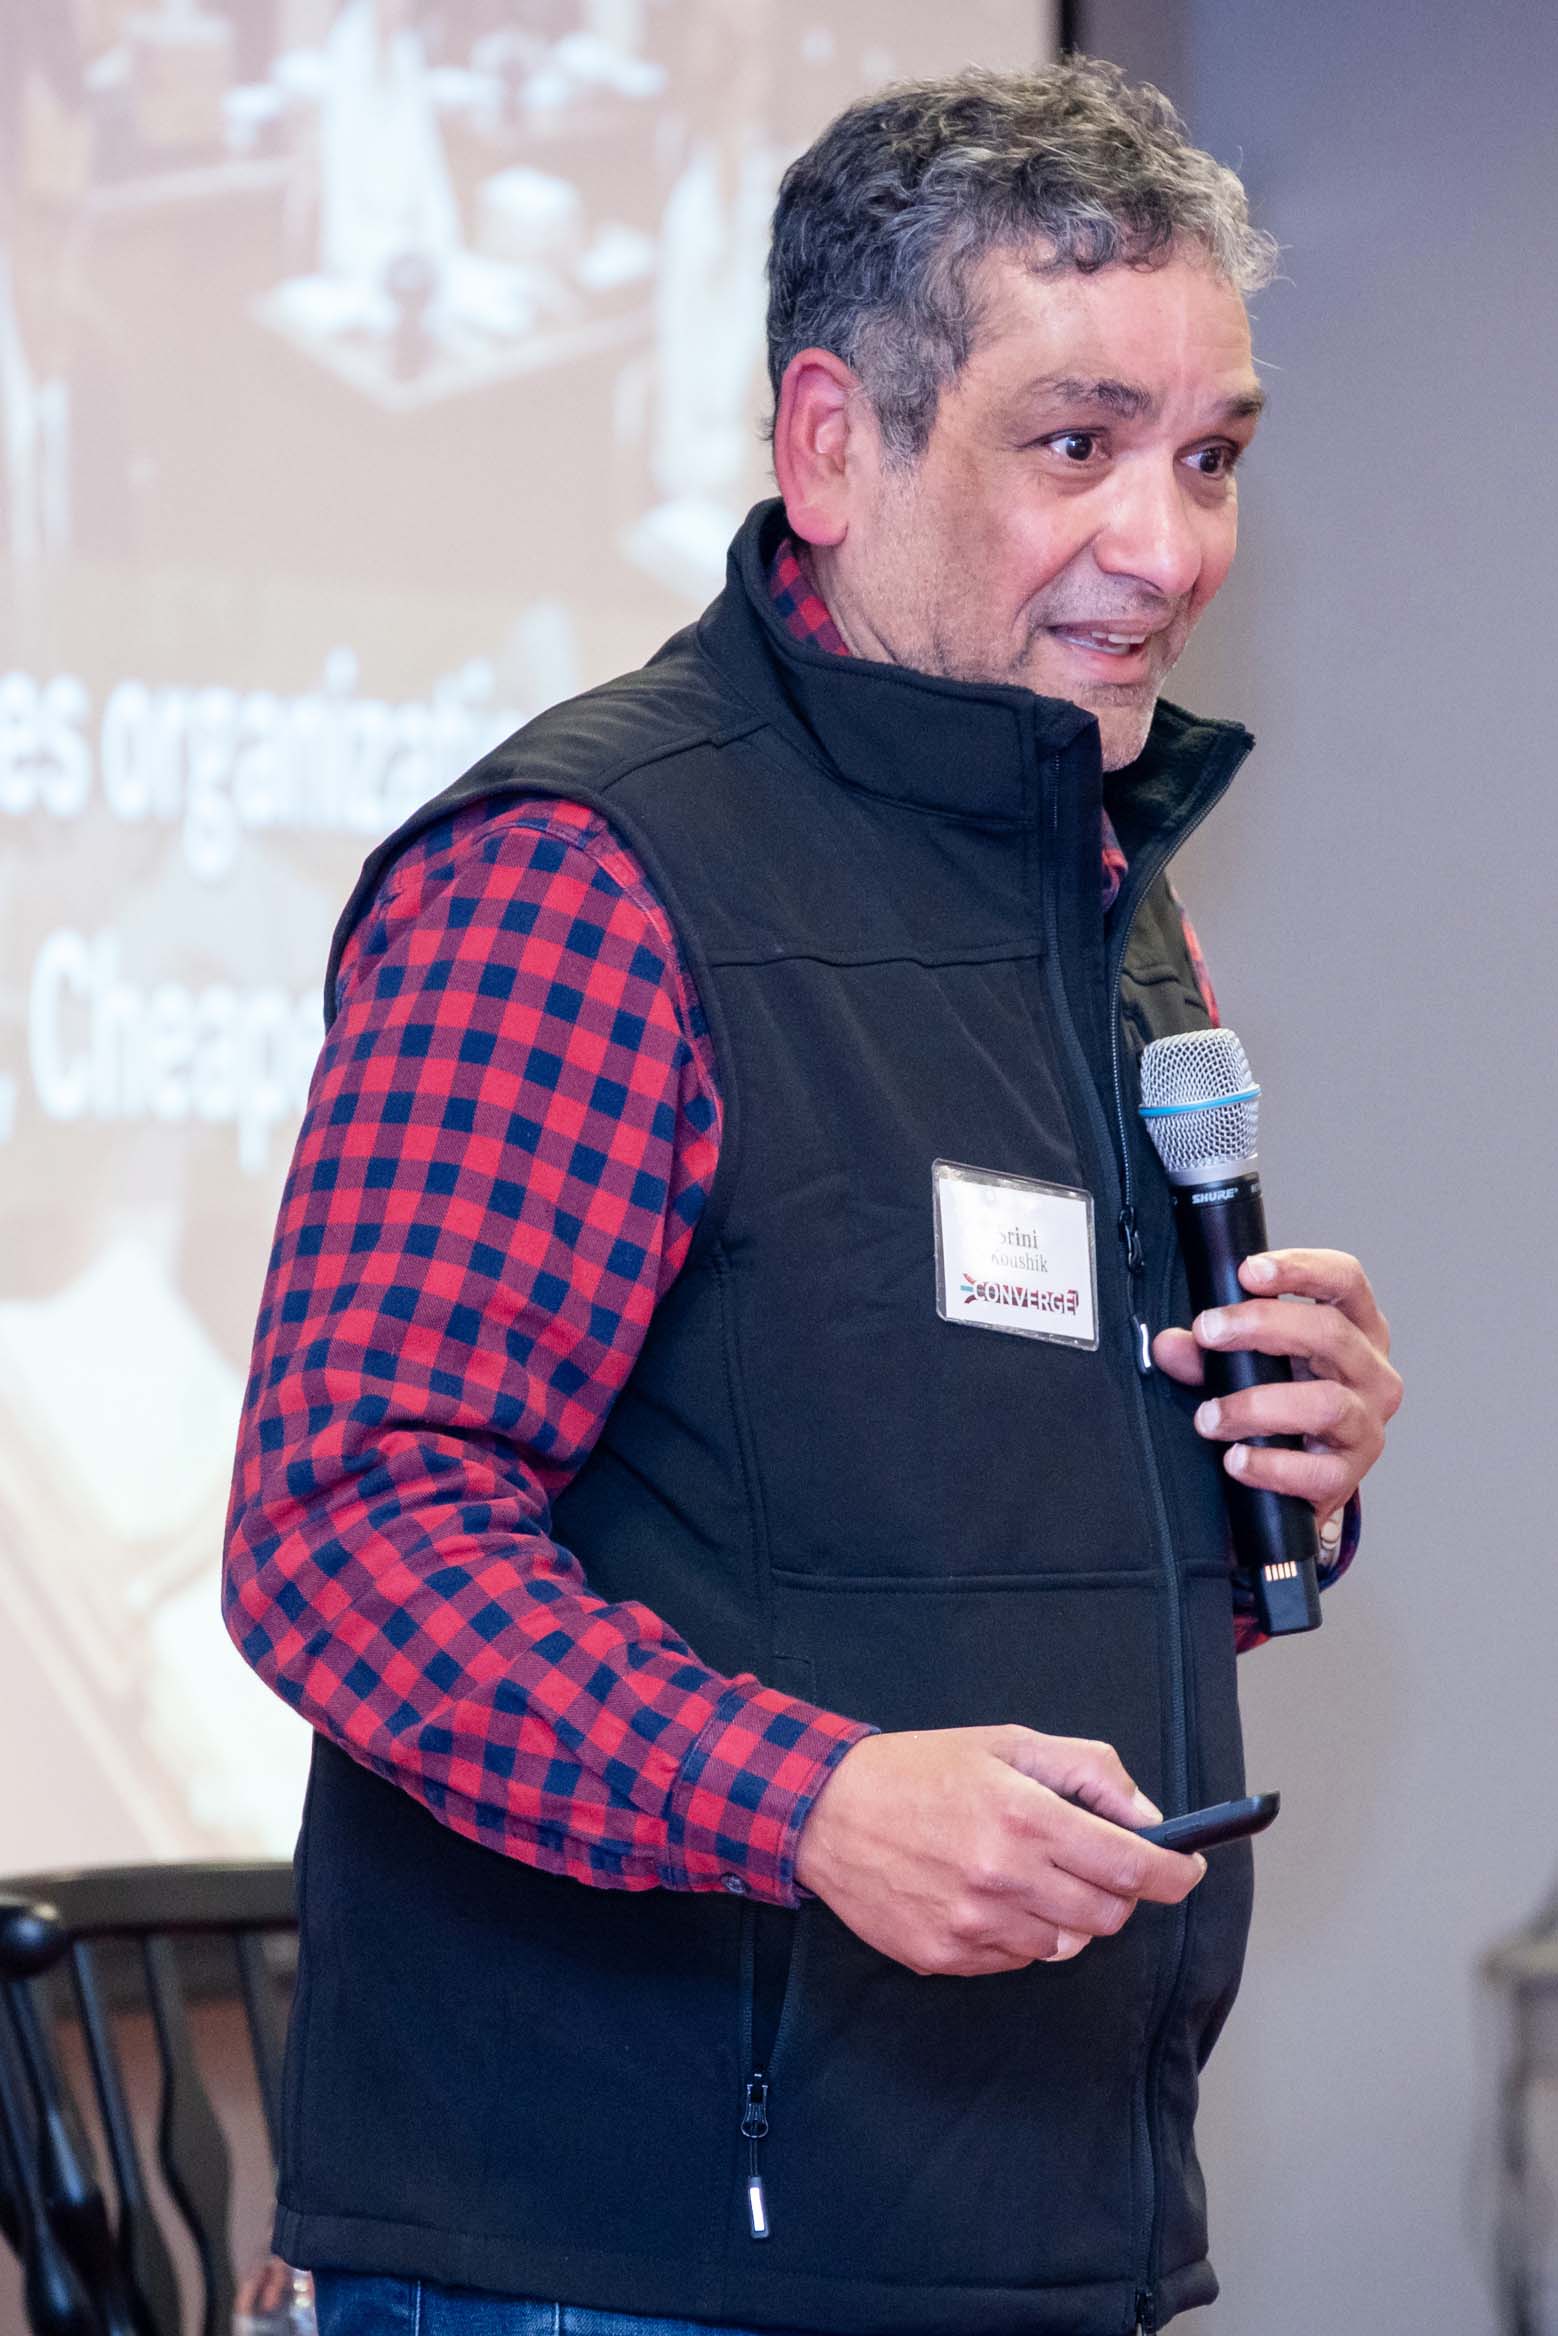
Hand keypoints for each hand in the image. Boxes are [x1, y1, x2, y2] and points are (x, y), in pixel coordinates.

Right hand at [793, 1725, 1205, 1977]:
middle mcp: (1004, 1878)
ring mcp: (973, 1926)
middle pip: (1108, 1916)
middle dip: (1118, 1892)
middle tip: (1096, 1864)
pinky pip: (1015, 1959)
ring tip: (1024, 1872)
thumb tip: (1148, 1820)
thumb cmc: (920, 1770)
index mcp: (1025, 1818)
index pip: (1132, 1867)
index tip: (1187, 1869)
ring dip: (1064, 1915)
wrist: (827, 1810)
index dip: (1174, 1873)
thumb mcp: (1008, 1744)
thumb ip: (1089, 1773)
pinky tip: (985, 1893)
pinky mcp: (946, 1957)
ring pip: (1064, 1944)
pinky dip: (1018, 1932)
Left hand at [1151, 1247, 1401, 1532]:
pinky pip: (1317, 1472)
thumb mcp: (1249, 1363)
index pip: (1346, 1279)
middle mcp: (1371, 1372)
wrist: (1305, 1473)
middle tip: (1209, 1332)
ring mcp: (1367, 1425)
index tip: (1248, 1272)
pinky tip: (1237, 1459)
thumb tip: (1169, 1345)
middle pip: (1330, 1332)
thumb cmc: (1285, 1398)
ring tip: (1211, 1416)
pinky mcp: (1351, 1474)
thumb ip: (1209, 1350)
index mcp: (1356, 1328)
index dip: (1301, 1268)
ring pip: (1326, 1403)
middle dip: (1261, 1326)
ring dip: (1257, 1406)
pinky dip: (1270, 1465)